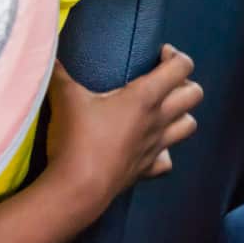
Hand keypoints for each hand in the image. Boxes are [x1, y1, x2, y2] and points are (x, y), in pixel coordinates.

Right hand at [44, 45, 201, 213]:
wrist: (78, 188)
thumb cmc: (77, 138)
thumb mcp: (65, 98)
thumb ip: (59, 73)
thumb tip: (48, 56)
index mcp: (145, 97)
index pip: (182, 67)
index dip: (176, 56)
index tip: (159, 54)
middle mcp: (158, 120)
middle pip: (195, 94)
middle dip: (185, 83)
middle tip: (163, 82)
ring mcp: (157, 146)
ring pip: (189, 126)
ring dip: (181, 115)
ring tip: (161, 111)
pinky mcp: (147, 170)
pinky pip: (167, 160)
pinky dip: (163, 153)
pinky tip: (148, 148)